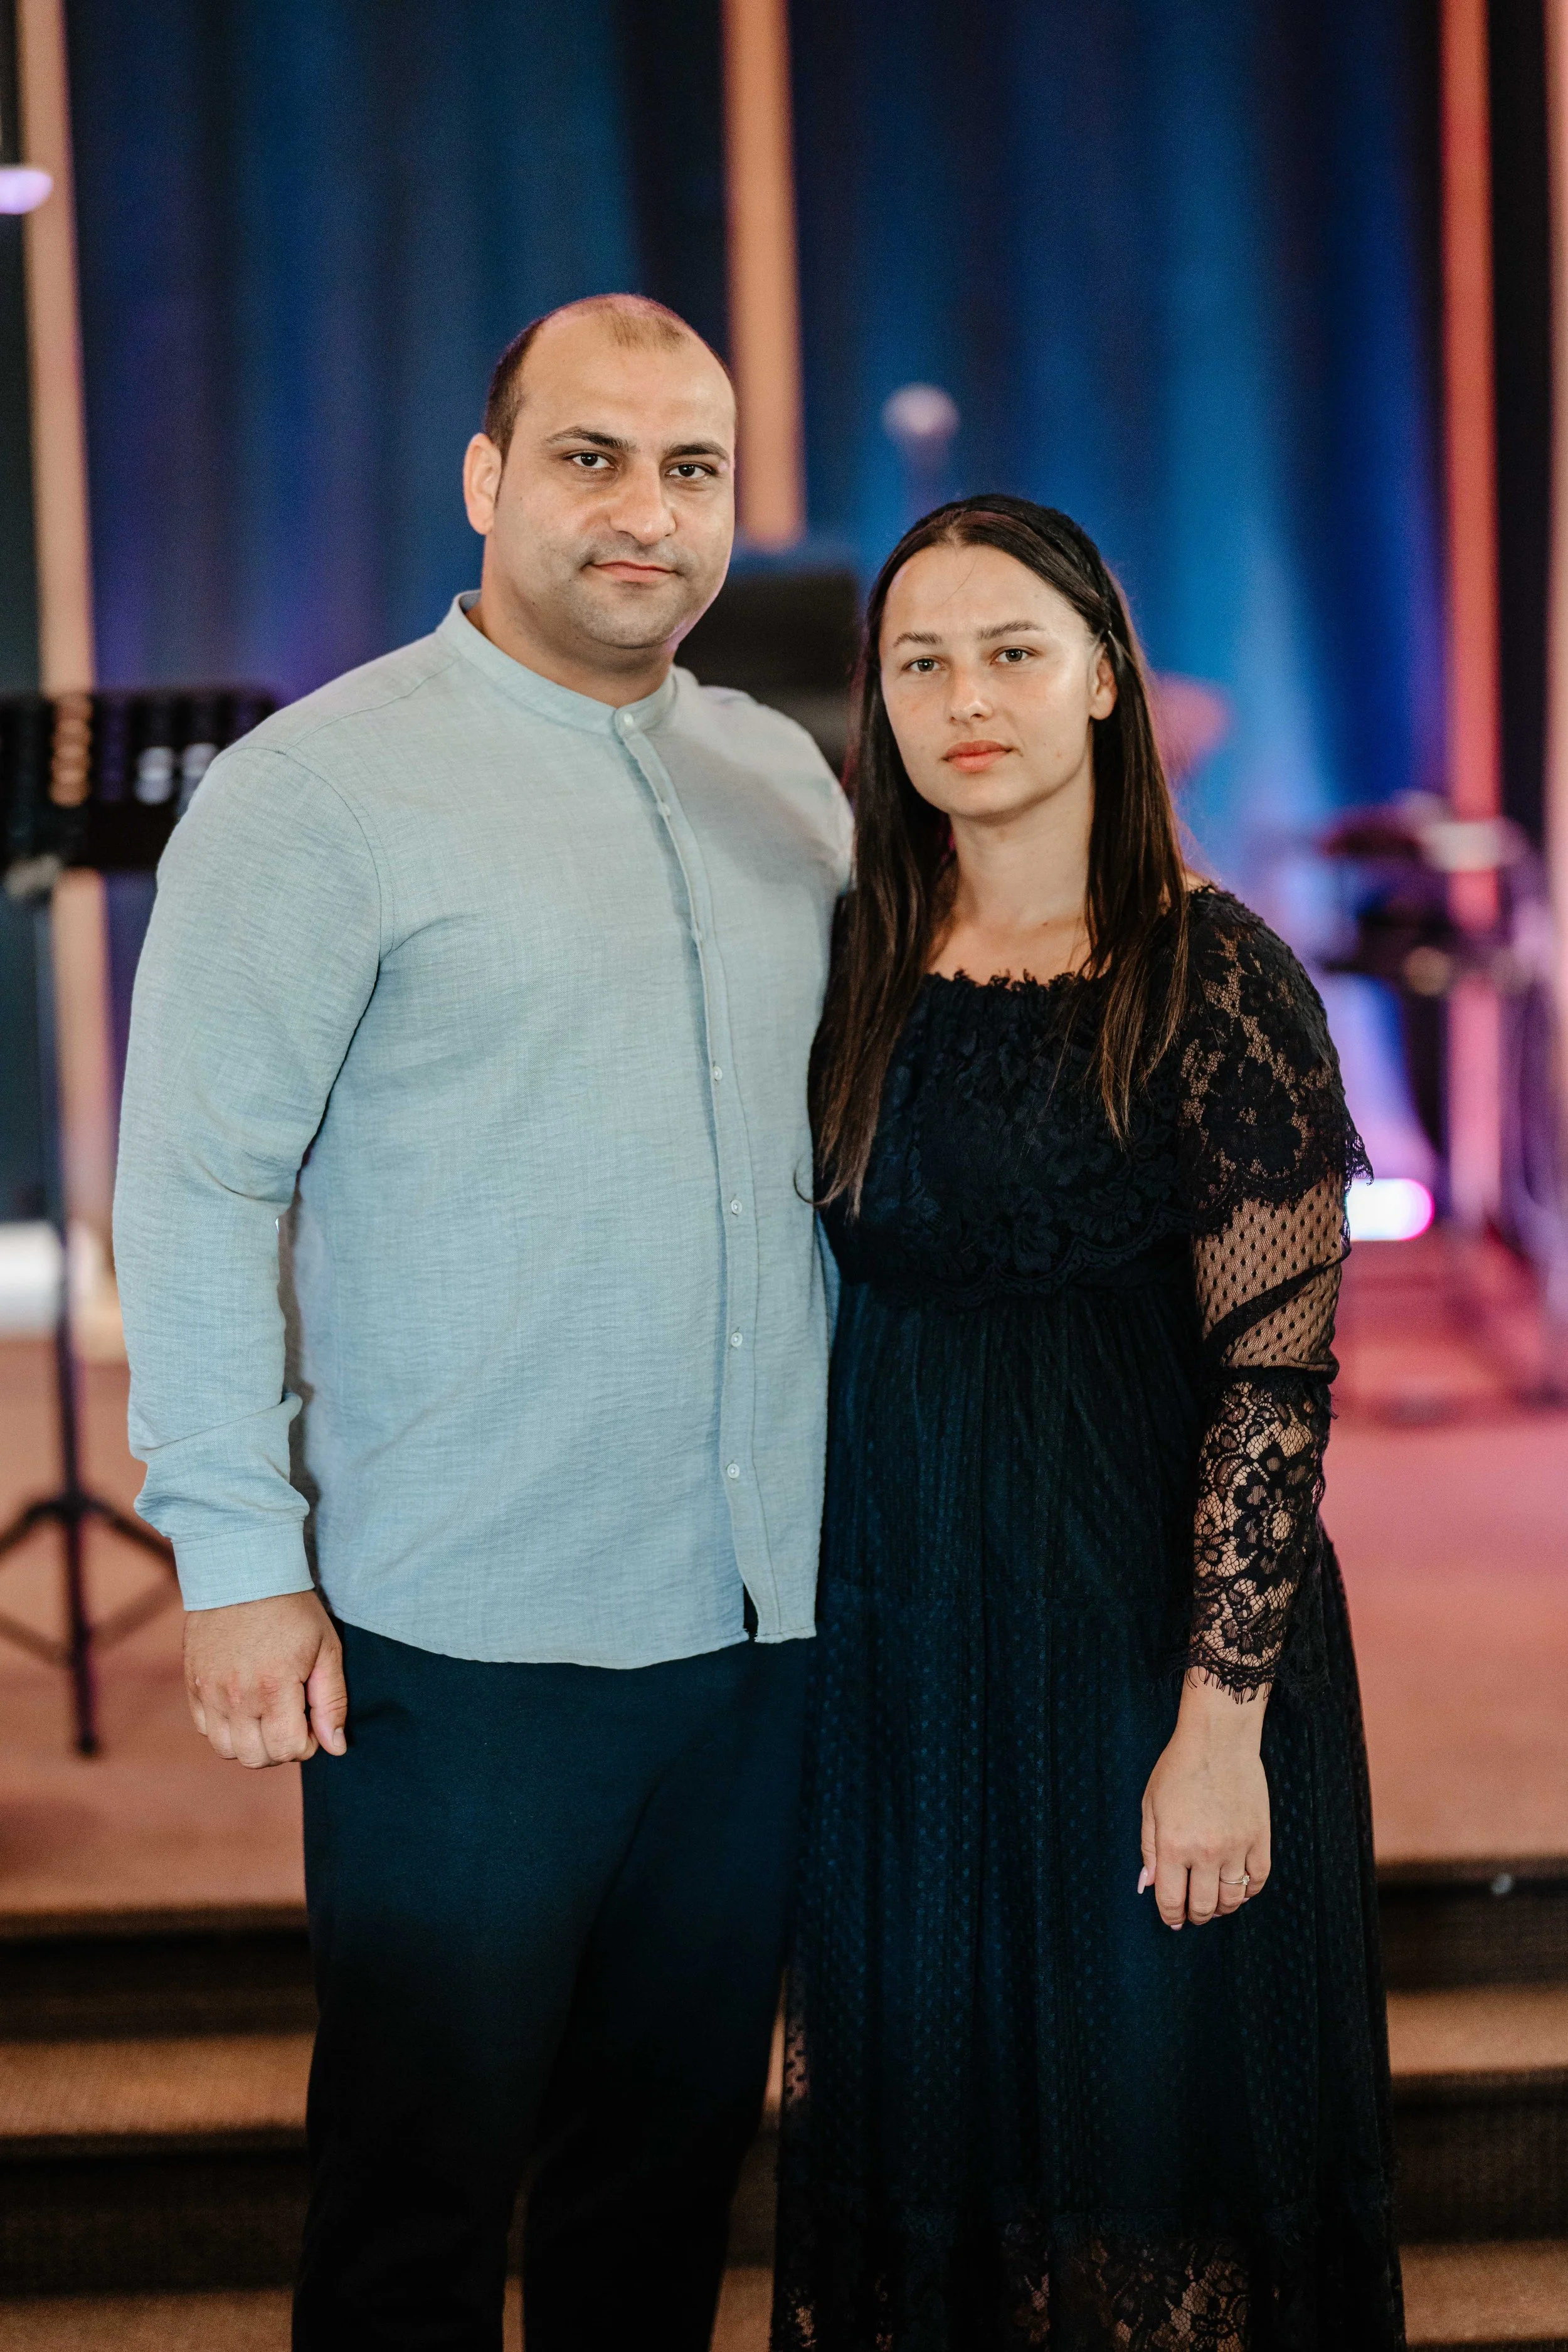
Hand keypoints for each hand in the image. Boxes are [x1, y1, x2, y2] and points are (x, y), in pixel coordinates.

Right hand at [183, 1590, 347, 1767]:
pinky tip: (243, 1706)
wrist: (243, 1572)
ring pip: (226, 1750)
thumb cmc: (292, 1609)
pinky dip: (225, 1728)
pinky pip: (204, 1729)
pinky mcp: (193, 1684)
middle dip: (280, 1748)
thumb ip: (332, 1702)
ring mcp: (209, 1692)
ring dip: (250, 1743)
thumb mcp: (326, 1648)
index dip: (307, 1744)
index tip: (312, 1722)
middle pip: (256, 1758)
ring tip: (267, 1715)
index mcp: (274, 1687)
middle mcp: (237, 1696)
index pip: (289, 1749)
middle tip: (291, 1720)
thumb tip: (336, 1748)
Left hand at [1139, 1672, 1270, 1927]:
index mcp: (1174, 1846)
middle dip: (1196, 1915)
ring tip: (1214, 1902)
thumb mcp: (1151, 1805)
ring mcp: (1237, 1846)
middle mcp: (1206, 1852)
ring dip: (1222, 1908)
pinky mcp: (1260, 1838)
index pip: (1172, 1900)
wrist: (1219, 1739)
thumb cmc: (1178, 1768)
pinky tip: (1239, 1888)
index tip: (1172, 1919)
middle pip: (1204, 1906)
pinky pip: (1258, 1879)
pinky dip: (1249, 1891)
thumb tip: (1148, 1885)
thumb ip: (1149, 1849)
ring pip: (1233, 1899)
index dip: (1171, 1916)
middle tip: (1192, 1912)